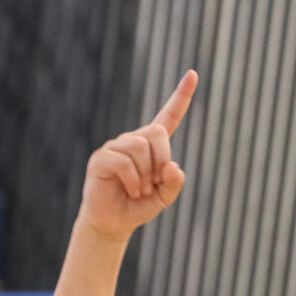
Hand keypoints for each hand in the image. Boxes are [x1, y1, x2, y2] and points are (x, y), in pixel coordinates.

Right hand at [77, 70, 195, 240]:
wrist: (113, 222)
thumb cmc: (139, 206)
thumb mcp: (164, 197)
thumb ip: (174, 183)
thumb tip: (172, 166)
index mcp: (152, 146)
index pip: (168, 116)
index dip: (181, 96)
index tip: (193, 74)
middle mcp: (133, 140)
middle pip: (157, 132)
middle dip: (161, 160)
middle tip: (153, 183)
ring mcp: (115, 147)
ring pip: (140, 146)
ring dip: (145, 175)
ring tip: (139, 190)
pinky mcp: (101, 158)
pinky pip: (124, 161)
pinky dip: (133, 180)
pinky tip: (131, 190)